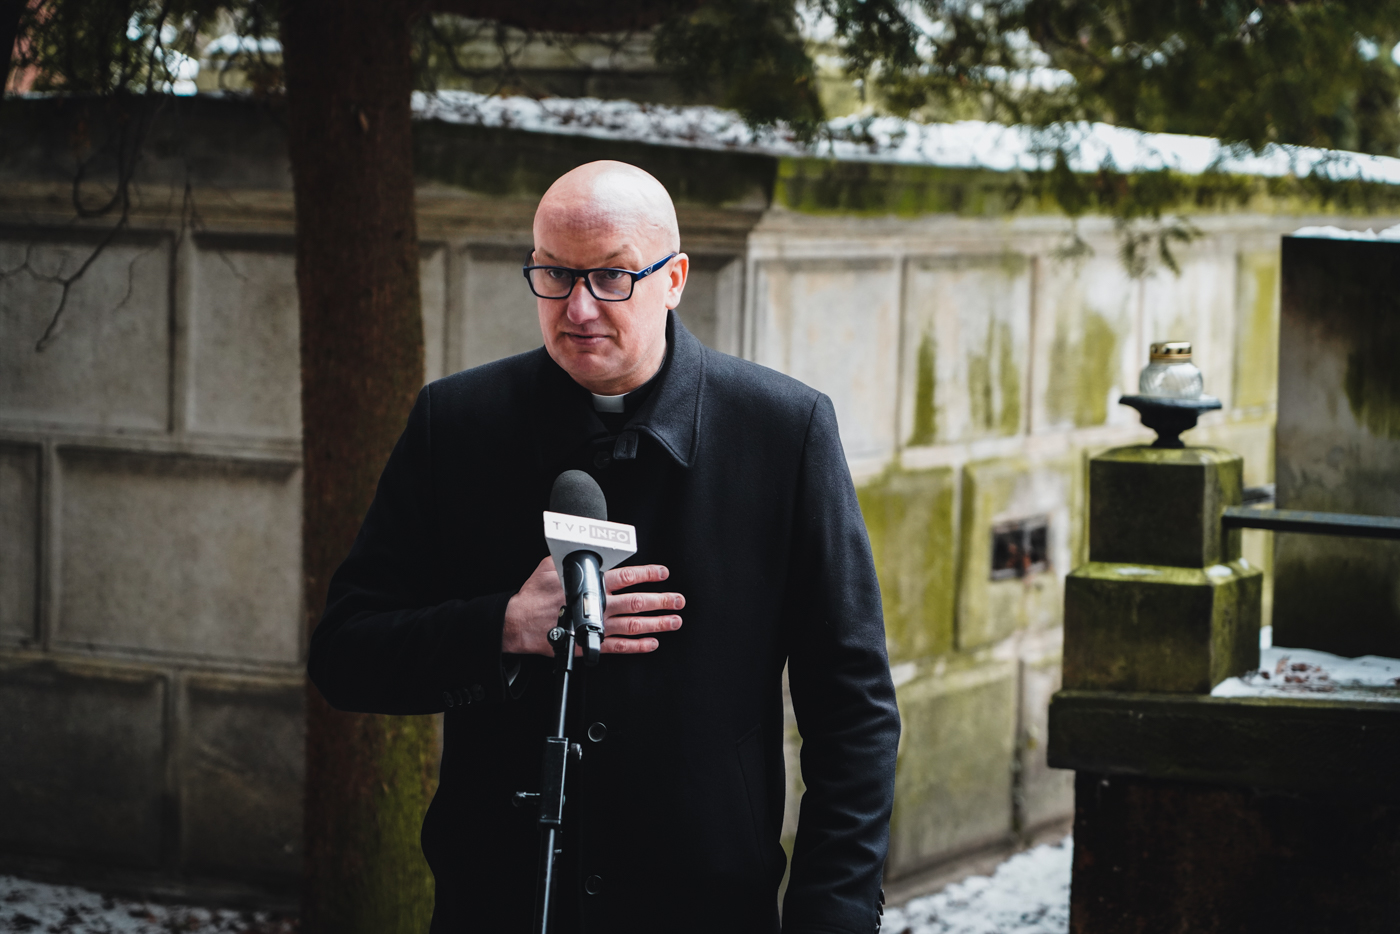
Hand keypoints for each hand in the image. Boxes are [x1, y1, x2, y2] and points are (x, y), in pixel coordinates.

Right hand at [502, 556, 683, 656]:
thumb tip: (586, 548)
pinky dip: (638, 646)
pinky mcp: (591, 643)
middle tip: (679, 600)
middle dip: (662, 601)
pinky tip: (652, 643)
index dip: (648, 574)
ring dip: (657, 623)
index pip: (627, 577)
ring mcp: (597, 626)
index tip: (663, 573)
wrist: (520, 623)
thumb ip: (572, 557)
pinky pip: (620, 647)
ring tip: (674, 621)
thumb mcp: (550, 565)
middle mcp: (598, 605)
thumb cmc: (534, 593)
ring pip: (634, 625)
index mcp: (591, 584)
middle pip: (637, 602)